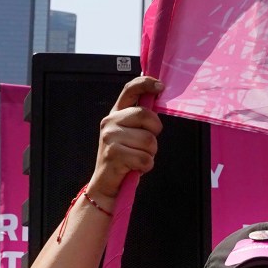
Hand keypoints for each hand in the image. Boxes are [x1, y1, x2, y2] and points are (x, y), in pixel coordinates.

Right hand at [88, 76, 161, 200]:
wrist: (106, 183)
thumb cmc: (124, 157)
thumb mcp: (130, 133)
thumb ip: (140, 118)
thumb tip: (157, 96)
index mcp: (116, 114)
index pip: (130, 90)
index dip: (146, 84)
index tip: (160, 87)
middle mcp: (110, 122)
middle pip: (145, 115)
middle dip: (154, 132)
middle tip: (146, 144)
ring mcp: (110, 137)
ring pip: (149, 140)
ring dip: (150, 153)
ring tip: (137, 157)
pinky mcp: (113, 154)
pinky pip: (145, 158)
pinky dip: (146, 166)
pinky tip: (134, 167)